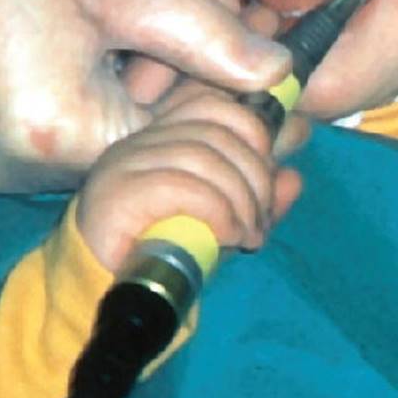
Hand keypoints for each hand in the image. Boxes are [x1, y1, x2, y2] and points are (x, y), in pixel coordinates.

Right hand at [0, 0, 288, 192]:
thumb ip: (207, 35)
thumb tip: (281, 76)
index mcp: (55, 132)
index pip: (177, 157)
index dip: (236, 130)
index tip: (288, 104)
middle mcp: (13, 169)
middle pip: (142, 166)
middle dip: (197, 119)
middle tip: (255, 77)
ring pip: (106, 157)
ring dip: (150, 114)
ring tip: (181, 55)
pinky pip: (62, 145)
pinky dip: (101, 112)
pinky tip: (120, 63)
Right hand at [73, 82, 301, 272]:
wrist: (104, 296)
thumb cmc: (161, 255)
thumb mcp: (222, 225)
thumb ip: (256, 201)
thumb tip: (293, 179)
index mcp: (162, 135)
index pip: (212, 101)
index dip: (254, 126)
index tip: (274, 168)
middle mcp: (140, 139)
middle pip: (217, 128)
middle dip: (256, 174)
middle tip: (261, 218)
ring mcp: (125, 162)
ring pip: (204, 156)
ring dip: (242, 199)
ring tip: (249, 234)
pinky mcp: (116, 193)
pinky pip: (184, 187)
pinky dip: (220, 212)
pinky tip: (230, 235)